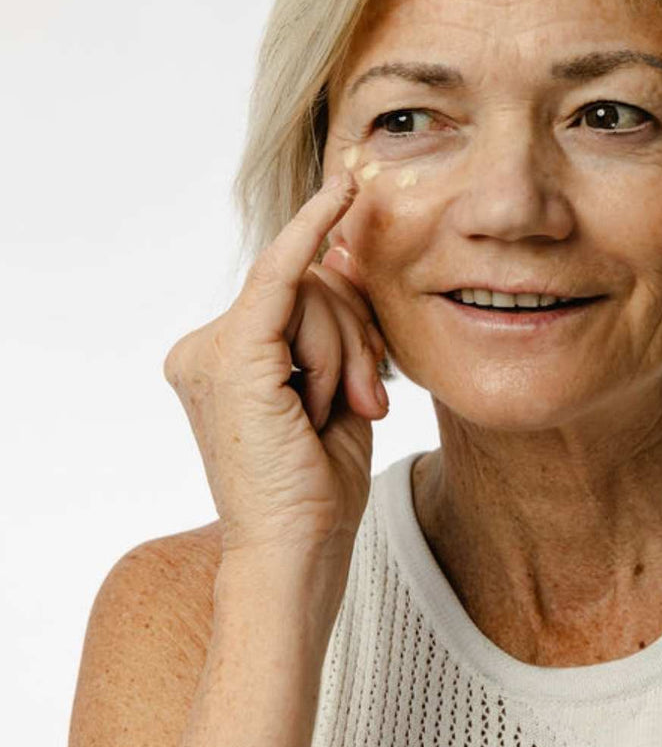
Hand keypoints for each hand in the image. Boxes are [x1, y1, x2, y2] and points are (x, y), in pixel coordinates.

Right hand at [163, 172, 388, 556]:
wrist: (297, 554)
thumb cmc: (316, 486)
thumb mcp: (336, 392)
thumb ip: (336, 329)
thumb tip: (343, 253)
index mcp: (228, 360)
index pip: (295, 296)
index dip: (330, 262)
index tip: (352, 194)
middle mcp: (205, 349)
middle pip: (307, 289)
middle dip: (355, 337)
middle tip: (370, 400)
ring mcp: (209, 351)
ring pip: (312, 294)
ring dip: (349, 353)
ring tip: (342, 412)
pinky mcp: (231, 356)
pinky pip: (283, 276)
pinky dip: (311, 231)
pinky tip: (341, 193)